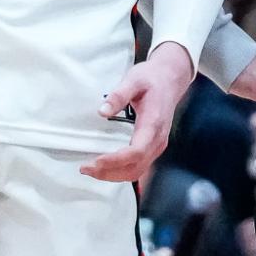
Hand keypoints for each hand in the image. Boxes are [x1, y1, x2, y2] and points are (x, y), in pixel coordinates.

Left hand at [83, 42, 193, 181]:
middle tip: (85, 168)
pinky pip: (138, 167)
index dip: (116, 160)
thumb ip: (118, 95)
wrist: (170, 79)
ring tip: (91, 170)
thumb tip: (102, 111)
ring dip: (113, 175)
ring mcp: (157, 145)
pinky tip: (105, 167)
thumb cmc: (152, 80)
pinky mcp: (152, 147)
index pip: (136, 151)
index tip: (96, 160)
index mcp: (153, 124)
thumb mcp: (134, 80)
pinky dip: (120, 172)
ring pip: (137, 171)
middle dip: (109, 172)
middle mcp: (157, 139)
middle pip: (135, 167)